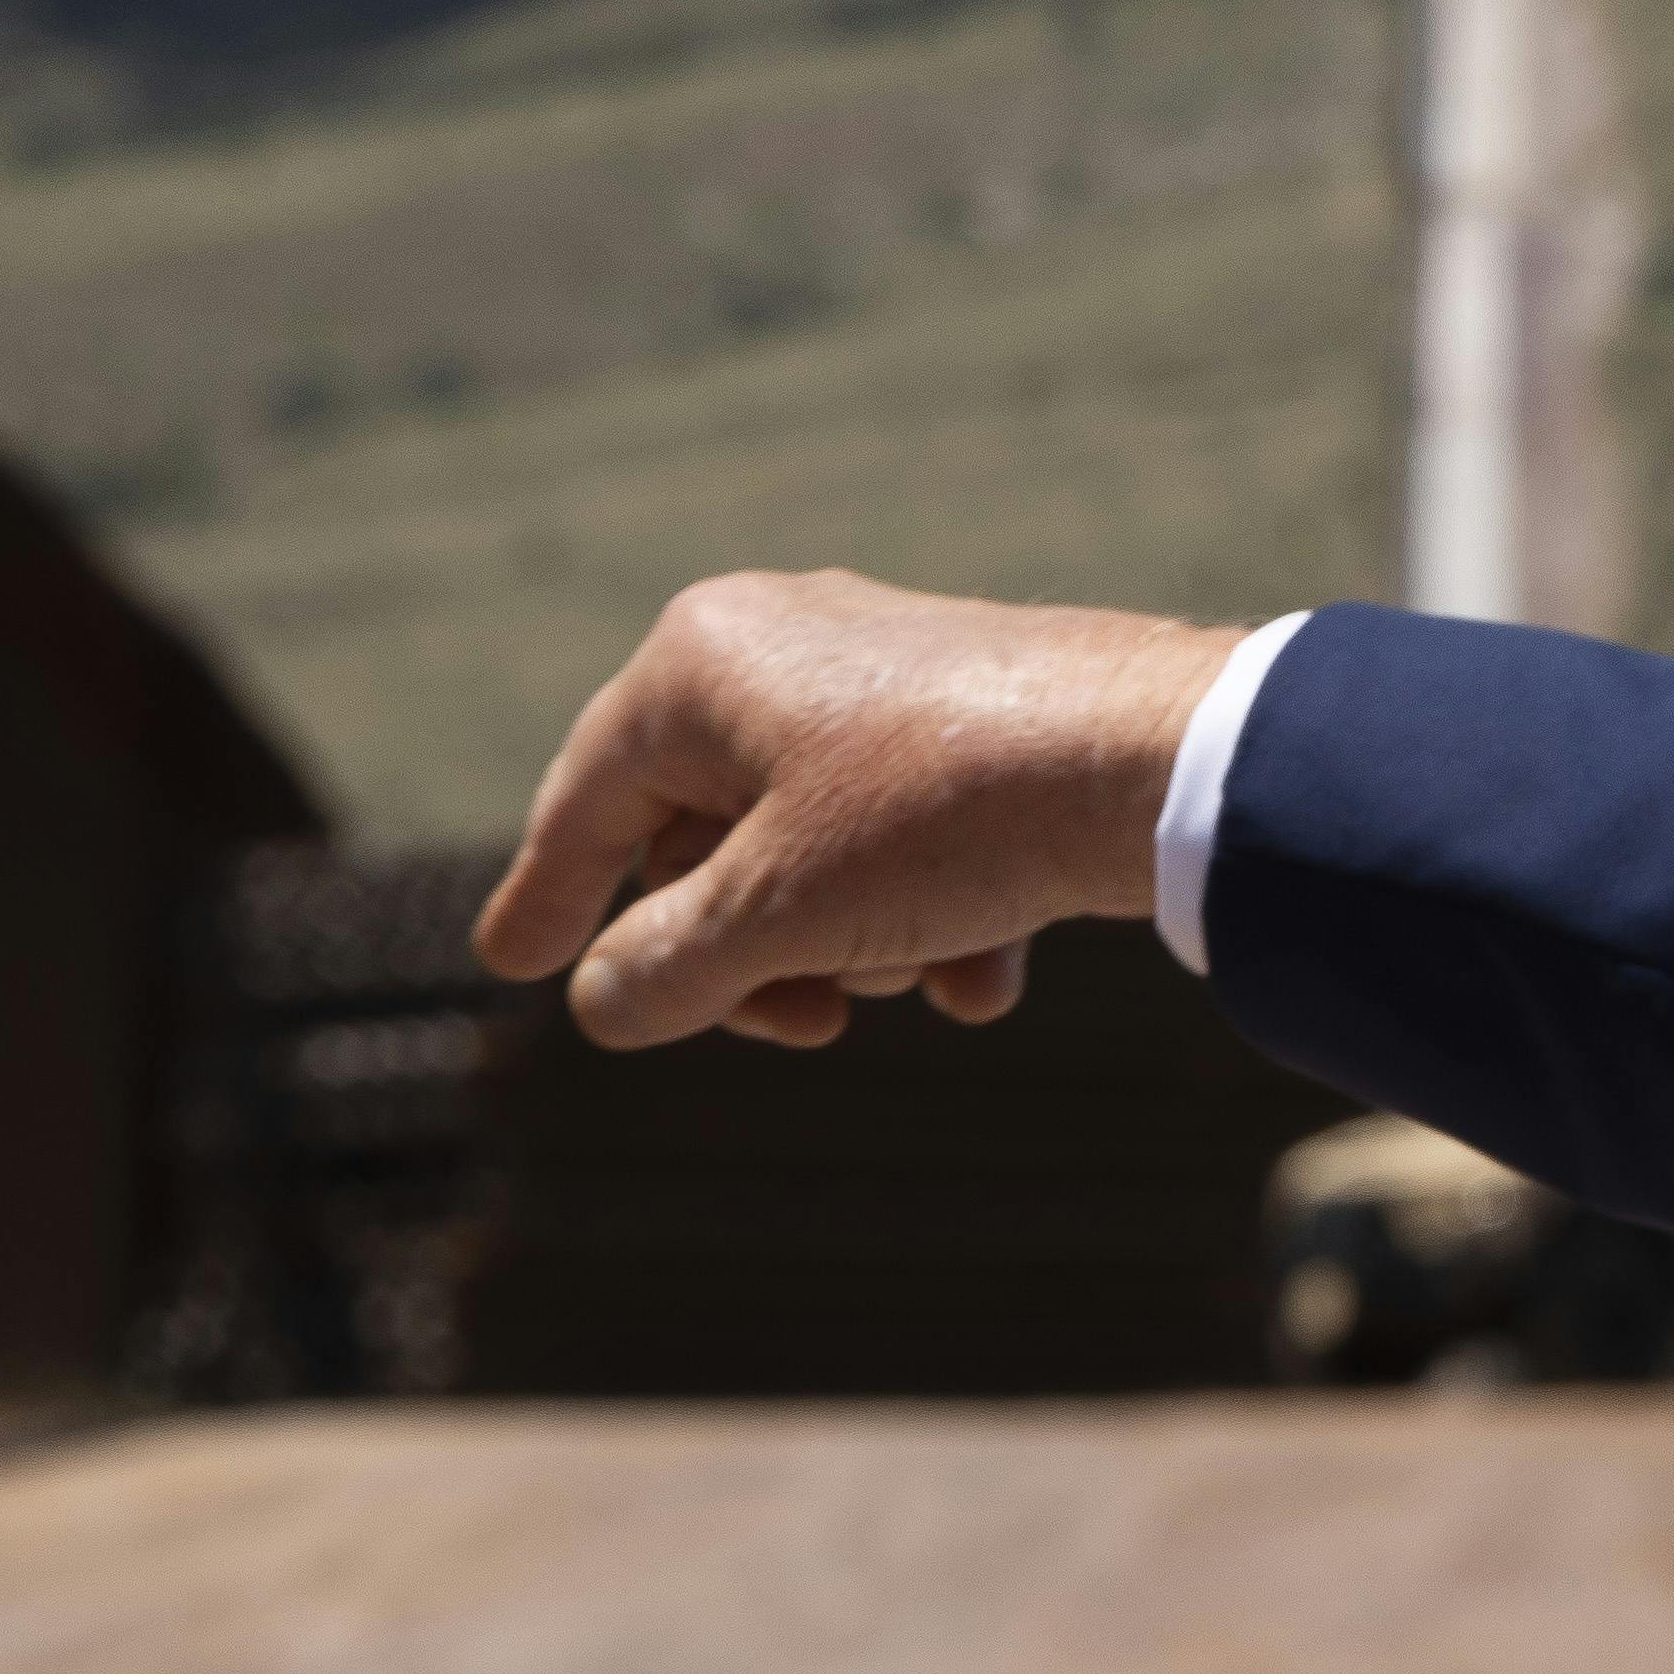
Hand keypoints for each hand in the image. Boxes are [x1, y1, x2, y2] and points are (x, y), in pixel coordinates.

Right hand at [475, 572, 1242, 1049]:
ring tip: (921, 978)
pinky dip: (932, 920)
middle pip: (708, 842)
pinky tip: (986, 980)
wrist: (1161, 762)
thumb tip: (603, 1003)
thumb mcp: (775, 915)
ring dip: (854, 947)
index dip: (548, 894)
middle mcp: (783, 644)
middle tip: (808, 1029)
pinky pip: (909, 840)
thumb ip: (663, 969)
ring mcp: (885, 676)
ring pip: (815, 854)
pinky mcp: (977, 716)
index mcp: (700, 663)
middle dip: (752, 958)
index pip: (588, 800)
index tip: (512, 964)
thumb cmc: (943, 818)